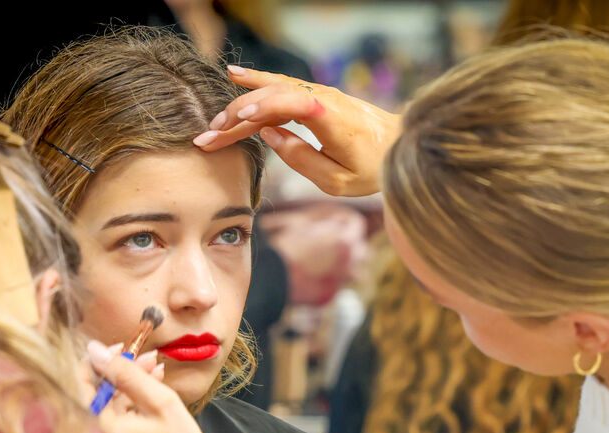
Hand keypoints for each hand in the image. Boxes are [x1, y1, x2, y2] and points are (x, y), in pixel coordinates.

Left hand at [86, 341, 215, 432]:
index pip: (80, 381)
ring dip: (131, 382)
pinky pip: (120, 415)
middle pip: (97, 390)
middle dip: (121, 369)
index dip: (100, 359)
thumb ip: (128, 374)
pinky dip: (135, 400)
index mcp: (100, 426)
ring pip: (110, 401)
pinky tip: (155, 387)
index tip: (123, 347)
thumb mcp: (160, 403)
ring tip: (157, 368)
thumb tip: (97, 348)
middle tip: (147, 356)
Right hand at [194, 66, 399, 197]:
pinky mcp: (315, 98)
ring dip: (240, 106)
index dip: (264, 107)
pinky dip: (256, 86)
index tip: (238, 119)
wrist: (399, 145)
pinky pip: (280, 90)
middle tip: (209, 136)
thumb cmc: (372, 167)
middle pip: (271, 98)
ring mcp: (318, 95)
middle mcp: (322, 99)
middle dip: (236, 116)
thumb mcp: (338, 179)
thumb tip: (270, 137)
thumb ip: (302, 160)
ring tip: (214, 119)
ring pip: (271, 93)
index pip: (291, 102)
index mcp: (330, 118)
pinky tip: (236, 77)